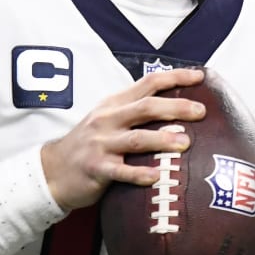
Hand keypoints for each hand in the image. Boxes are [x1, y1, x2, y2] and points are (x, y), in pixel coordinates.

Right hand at [41, 69, 205, 209]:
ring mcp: (101, 143)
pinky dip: (139, 174)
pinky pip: (121, 171)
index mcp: (115, 104)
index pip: (148, 83)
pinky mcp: (96, 168)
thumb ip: (136, 112)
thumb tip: (178, 109)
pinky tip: (157, 176)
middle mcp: (108, 119)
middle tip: (201, 112)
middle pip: (146, 107)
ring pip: (136, 138)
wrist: (53, 169)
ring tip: (185, 143)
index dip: (175, 78)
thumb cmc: (90, 145)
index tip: (200, 77)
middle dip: (176, 107)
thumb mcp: (108, 120)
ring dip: (162, 139)